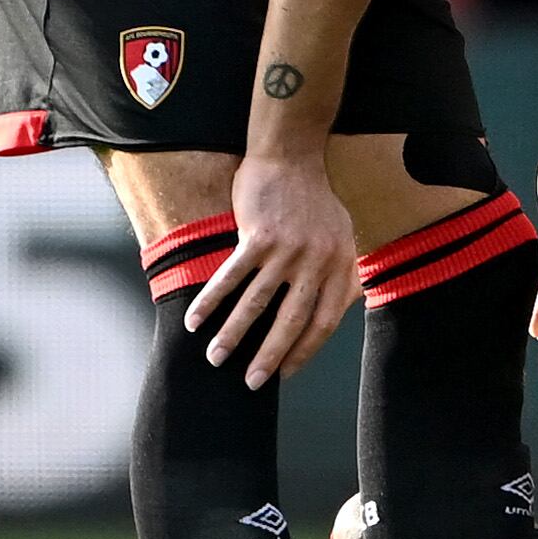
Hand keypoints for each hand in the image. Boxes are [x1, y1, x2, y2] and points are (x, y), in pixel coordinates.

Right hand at [192, 154, 359, 389]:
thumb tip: (343, 308)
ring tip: (215, 358)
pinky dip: (211, 301)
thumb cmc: (315, 200)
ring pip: (256, 303)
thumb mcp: (342, 235)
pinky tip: (195, 320)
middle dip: (269, 355)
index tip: (284, 372)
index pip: (324, 321)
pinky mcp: (257, 237)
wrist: (292, 156)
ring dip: (233, 334)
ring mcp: (286, 249)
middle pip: (291, 320)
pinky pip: (230, 277)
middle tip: (250, 382)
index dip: (304, 350)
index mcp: (339, 265)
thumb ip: (342, 271)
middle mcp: (316, 261)